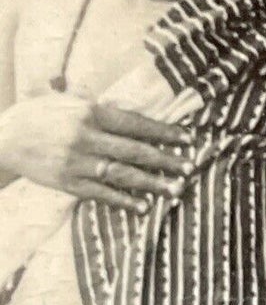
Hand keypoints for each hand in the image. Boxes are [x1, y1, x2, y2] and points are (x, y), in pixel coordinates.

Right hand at [0, 93, 192, 211]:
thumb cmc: (35, 116)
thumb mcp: (61, 99)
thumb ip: (90, 101)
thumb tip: (120, 97)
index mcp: (89, 113)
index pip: (136, 123)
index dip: (164, 132)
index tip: (188, 139)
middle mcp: (85, 137)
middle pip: (135, 150)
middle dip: (166, 159)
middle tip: (190, 167)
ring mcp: (76, 161)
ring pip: (122, 174)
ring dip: (152, 183)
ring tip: (176, 189)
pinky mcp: (67, 182)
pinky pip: (101, 193)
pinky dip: (124, 201)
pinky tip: (144, 206)